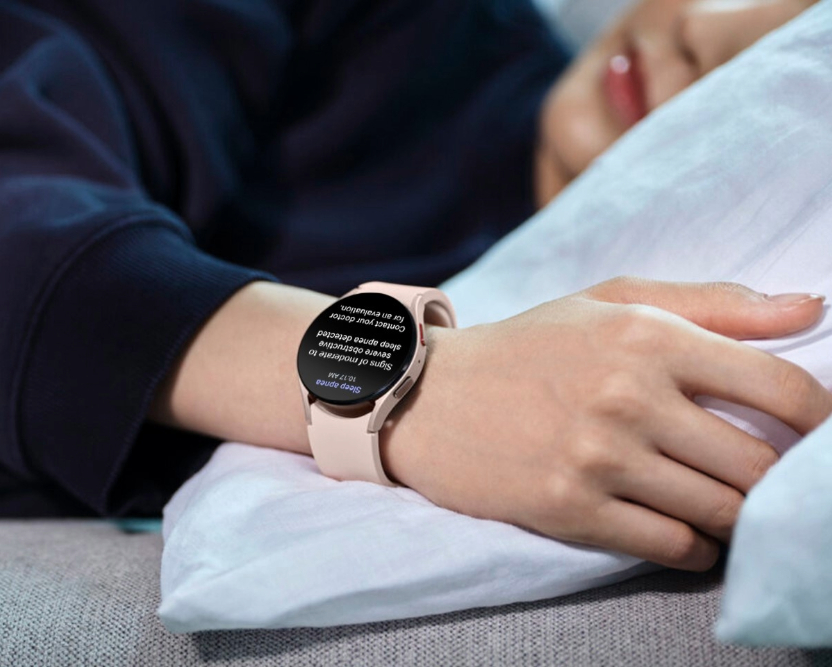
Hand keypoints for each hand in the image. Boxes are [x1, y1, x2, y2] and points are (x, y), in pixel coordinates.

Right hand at [381, 277, 830, 570]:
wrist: (428, 396)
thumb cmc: (529, 345)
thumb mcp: (609, 302)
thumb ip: (713, 304)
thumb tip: (814, 306)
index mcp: (646, 336)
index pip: (781, 388)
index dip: (821, 420)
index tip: (816, 434)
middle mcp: (627, 397)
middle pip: (759, 463)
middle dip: (776, 477)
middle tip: (761, 473)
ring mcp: (597, 458)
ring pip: (721, 510)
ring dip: (736, 513)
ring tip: (721, 498)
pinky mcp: (570, 510)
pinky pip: (672, 545)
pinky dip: (695, 545)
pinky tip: (686, 527)